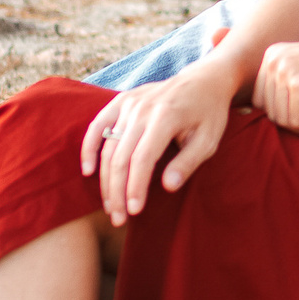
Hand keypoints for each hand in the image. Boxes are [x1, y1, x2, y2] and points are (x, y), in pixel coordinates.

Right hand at [79, 64, 239, 224]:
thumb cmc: (209, 114)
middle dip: (117, 191)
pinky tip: (89, 171)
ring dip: (105, 179)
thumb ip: (188, 162)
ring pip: (108, 146)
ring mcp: (129, 103)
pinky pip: (98, 125)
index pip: (143, 159)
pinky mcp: (121, 101)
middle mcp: (143, 108)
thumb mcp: (209, 139)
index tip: (134, 211)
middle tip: (119, 219)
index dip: (136, 187)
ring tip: (110, 206)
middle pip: (121, 157)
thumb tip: (168, 187)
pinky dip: (89, 147)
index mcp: (166, 116)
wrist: (203, 80)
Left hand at [255, 27, 298, 134]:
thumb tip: (272, 91)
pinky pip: (297, 121)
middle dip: (290, 122)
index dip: (281, 113)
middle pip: (266, 109)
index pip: (259, 97)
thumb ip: (294, 70)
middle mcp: (275, 59)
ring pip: (280, 118)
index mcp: (274, 53)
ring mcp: (286, 71)